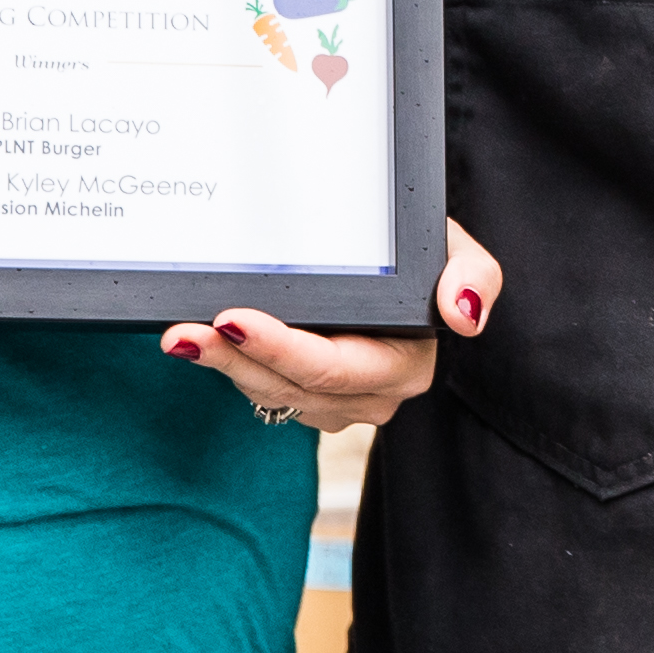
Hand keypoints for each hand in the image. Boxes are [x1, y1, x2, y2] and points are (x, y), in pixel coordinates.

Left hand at [165, 219, 505, 430]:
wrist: (410, 269)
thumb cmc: (431, 257)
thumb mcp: (462, 251)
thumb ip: (474, 275)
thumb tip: (464, 314)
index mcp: (405, 364)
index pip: (334, 367)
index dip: (282, 348)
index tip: (235, 319)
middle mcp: (370, 393)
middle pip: (291, 385)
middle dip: (235, 359)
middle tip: (186, 330)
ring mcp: (335, 401)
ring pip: (269, 391)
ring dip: (221, 365)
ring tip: (179, 334)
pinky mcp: (306, 393)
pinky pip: (261, 387)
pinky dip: (227, 364)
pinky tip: (196, 342)